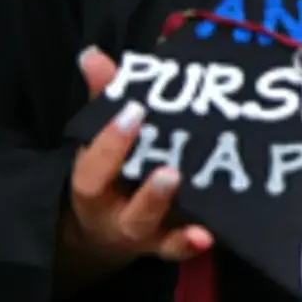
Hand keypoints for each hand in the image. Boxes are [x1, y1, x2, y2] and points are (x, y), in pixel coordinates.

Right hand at [55, 47, 213, 292]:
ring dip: (177, 223)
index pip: (93, 171)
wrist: (104, 225)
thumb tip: (93, 54)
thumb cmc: (108, 168)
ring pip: (159, 234)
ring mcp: (147, 233)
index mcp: (94, 187)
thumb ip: (103, 95)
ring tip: (199, 212)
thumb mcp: (101, 135)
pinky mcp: (169, 242)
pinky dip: (191, 242)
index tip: (135, 110)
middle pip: (131, 213)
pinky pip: (180, 247)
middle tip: (170, 170)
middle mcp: (118, 216)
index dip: (112, 143)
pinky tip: (208, 233)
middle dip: (151, 194)